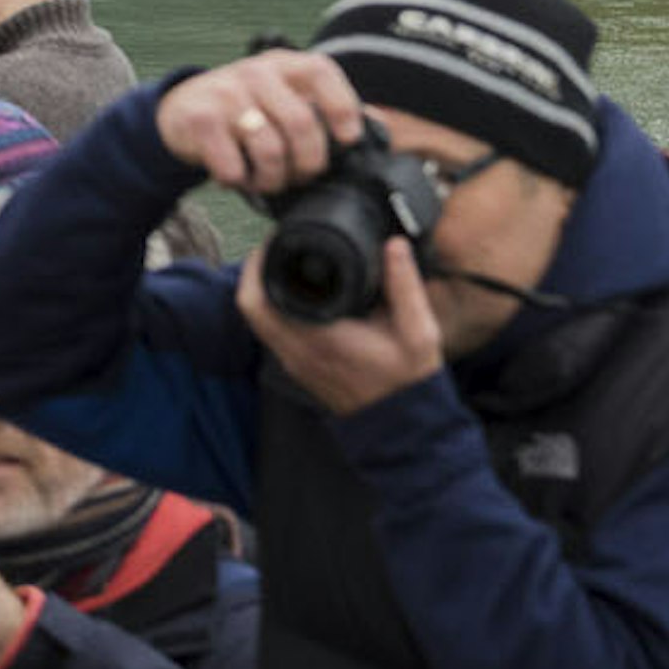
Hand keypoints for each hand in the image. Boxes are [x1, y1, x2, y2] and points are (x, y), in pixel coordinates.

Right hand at [156, 47, 366, 198]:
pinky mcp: (200, 118)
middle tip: (301, 176)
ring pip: (269, 148)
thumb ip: (327, 107)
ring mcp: (226, 93)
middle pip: (301, 122)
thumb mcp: (285, 96)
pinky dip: (239, 181)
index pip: (321, 73)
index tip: (348, 140)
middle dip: (308, 163)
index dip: (342, 108)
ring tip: (268, 180)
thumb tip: (380, 126)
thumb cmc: (246, 107)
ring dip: (273, 178)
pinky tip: (237, 176)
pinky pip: (232, 164)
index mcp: (284, 64)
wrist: (182, 109)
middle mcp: (256, 72)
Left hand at [240, 235, 447, 415]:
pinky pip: (271, 334)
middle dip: (256, 272)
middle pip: (250, 308)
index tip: (274, 241)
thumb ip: (404, 286)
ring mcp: (294, 364)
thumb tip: (394, 246)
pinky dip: (274, 311)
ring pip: (258, 322)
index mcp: (319, 339)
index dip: (258, 264)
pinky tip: (298, 294)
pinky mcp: (299, 369)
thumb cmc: (409, 382)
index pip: (260, 301)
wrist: (405, 427)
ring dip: (264, 291)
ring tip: (285, 263)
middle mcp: (297, 353)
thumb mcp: (418, 332)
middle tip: (275, 248)